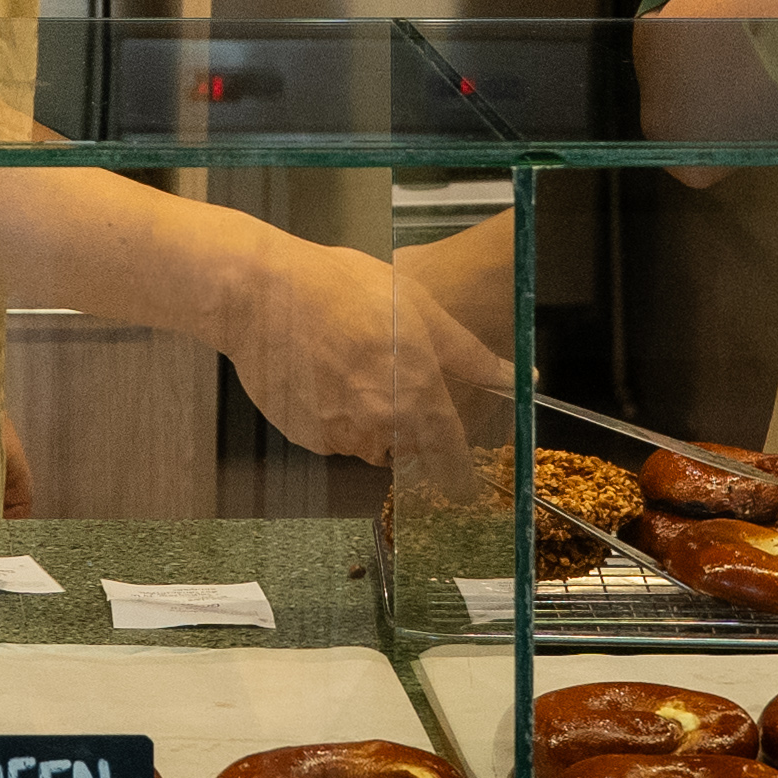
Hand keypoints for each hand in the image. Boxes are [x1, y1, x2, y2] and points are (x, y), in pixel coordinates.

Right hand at [204, 222, 515, 485]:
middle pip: (408, 448)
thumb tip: (515, 377)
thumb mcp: (420, 307)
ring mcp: (340, 434)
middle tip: (387, 380)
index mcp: (417, 396)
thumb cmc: (341, 289)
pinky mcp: (306, 435)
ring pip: (368, 442)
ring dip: (369, 420)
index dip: (459, 475)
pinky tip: (321, 373)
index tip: (464, 487)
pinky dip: (332, 415)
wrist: (262, 294)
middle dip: (407, 426)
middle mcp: (382, 426)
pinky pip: (332, 435)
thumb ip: (468, 354)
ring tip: (349, 366)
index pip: (451, 456)